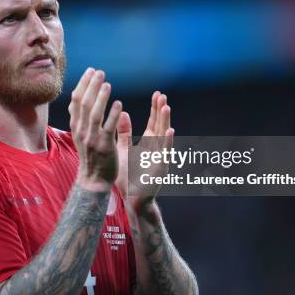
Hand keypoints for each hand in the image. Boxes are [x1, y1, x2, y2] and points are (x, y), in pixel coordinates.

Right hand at [69, 68, 122, 191]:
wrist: (93, 180)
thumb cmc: (90, 155)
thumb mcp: (80, 134)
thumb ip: (79, 116)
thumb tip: (76, 97)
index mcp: (76, 126)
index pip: (76, 100)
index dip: (83, 84)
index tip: (90, 71)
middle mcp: (81, 131)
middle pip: (84, 104)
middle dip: (91, 86)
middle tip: (99, 72)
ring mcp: (92, 139)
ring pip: (94, 114)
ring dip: (100, 97)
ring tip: (107, 83)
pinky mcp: (104, 147)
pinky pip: (108, 128)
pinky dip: (112, 115)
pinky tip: (118, 104)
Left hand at [116, 91, 174, 206]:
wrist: (132, 199)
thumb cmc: (128, 176)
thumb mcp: (123, 150)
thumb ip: (124, 133)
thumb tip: (122, 112)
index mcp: (149, 144)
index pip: (154, 122)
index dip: (156, 109)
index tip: (157, 94)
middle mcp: (157, 149)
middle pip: (161, 126)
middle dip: (161, 111)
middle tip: (162, 95)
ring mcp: (160, 158)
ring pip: (165, 136)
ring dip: (166, 122)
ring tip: (166, 107)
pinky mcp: (160, 168)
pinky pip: (165, 152)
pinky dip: (168, 141)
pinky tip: (171, 130)